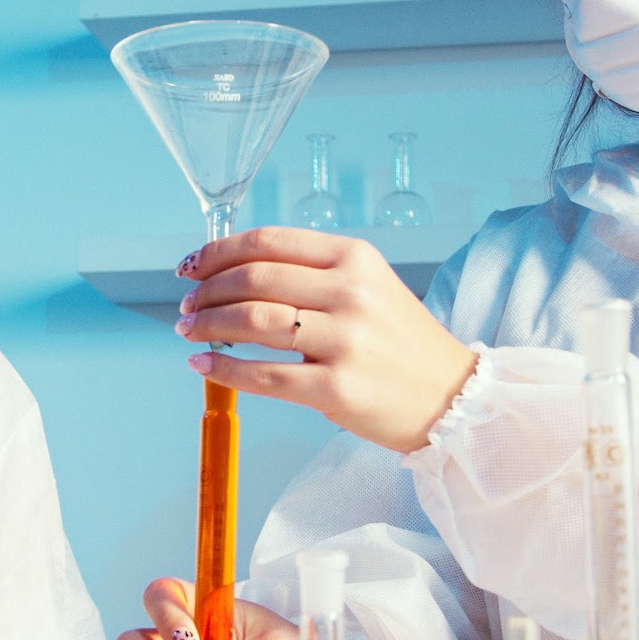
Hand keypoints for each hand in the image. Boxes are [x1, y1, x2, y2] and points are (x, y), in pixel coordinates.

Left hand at [175, 227, 477, 452]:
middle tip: (185, 304)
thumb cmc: (398, 342)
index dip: (218, 252)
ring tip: (187, 330)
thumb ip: (310, 273)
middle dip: (206, 291)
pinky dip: (223, 369)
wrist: (452, 397)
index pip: (267, 243)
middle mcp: (350, 292)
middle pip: (252, 280)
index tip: (190, 266)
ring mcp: (345, 340)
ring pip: (251, 322)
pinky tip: (201, 363)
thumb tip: (232, 272)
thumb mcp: (367, 287)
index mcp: (354, 258)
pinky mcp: (336, 387)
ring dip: (207, 324)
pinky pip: (263, 375)